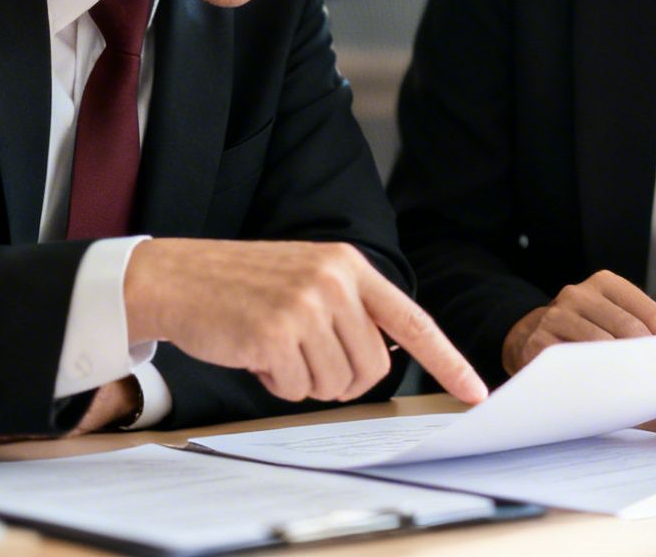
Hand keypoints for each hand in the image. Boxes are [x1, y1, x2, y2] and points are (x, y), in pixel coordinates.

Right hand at [125, 238, 487, 405]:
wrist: (179, 277)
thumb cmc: (244, 285)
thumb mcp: (308, 277)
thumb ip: (350, 307)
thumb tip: (382, 358)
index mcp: (349, 266)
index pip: (412, 321)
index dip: (448, 360)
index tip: (476, 391)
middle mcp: (334, 282)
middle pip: (372, 368)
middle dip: (341, 378)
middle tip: (304, 358)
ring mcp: (306, 306)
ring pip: (335, 384)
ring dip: (305, 381)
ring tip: (275, 348)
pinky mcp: (276, 334)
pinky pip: (296, 390)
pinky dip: (276, 384)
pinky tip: (255, 353)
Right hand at [501, 270, 655, 375]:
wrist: (528, 337)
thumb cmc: (583, 333)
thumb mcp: (610, 315)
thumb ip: (642, 323)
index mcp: (604, 283)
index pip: (648, 310)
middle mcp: (578, 294)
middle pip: (628, 328)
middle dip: (652, 356)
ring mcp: (555, 316)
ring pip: (602, 346)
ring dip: (626, 370)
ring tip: (643, 388)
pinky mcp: (538, 342)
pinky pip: (574, 364)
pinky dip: (595, 379)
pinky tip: (609, 391)